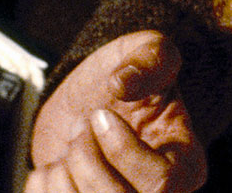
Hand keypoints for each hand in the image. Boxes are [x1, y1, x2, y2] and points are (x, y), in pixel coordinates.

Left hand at [26, 31, 205, 192]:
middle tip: (82, 125)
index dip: (123, 150)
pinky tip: (57, 164)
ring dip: (65, 169)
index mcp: (187, 165)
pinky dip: (44, 183)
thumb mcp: (149, 51)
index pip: (163, 183)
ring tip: (73, 142)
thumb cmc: (129, 76)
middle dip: (87, 159)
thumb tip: (122, 83)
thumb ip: (150, 58)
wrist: (90, 98)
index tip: (102, 115)